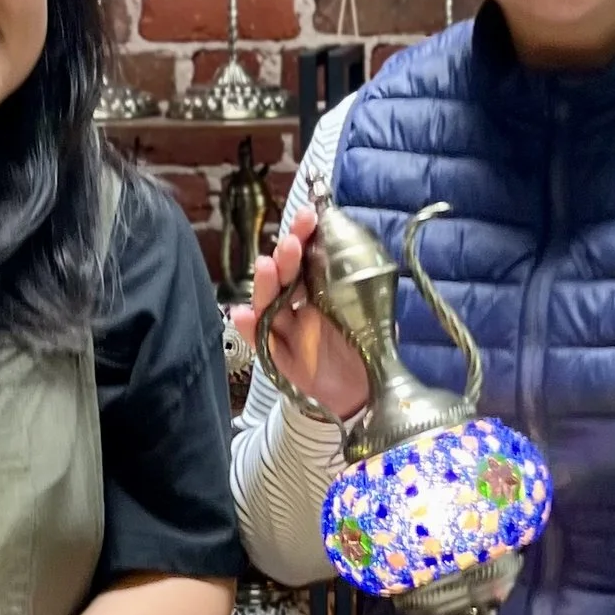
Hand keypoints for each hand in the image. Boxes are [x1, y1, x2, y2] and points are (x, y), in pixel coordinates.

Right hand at [230, 203, 369, 419]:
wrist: (358, 398)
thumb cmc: (362, 353)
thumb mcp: (373, 321)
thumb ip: (372, 297)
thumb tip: (371, 266)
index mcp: (320, 292)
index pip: (308, 258)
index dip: (305, 237)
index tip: (309, 216)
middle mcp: (298, 306)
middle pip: (286, 276)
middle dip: (286, 255)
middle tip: (291, 241)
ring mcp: (286, 330)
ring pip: (270, 303)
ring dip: (265, 283)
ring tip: (266, 266)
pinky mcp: (277, 357)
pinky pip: (260, 341)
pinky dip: (250, 327)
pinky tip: (242, 314)